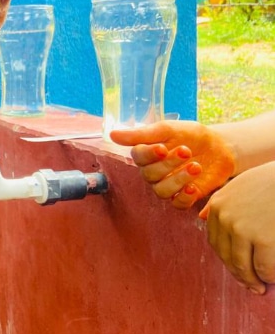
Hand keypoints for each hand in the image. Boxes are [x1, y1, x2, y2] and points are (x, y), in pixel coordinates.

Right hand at [110, 120, 235, 209]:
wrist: (220, 146)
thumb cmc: (191, 135)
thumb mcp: (168, 129)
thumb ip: (141, 134)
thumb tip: (112, 135)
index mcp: (147, 154)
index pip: (138, 157)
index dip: (148, 155)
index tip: (162, 148)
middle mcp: (154, 172)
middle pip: (150, 175)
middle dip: (168, 164)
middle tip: (186, 150)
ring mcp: (169, 185)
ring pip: (162, 191)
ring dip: (178, 180)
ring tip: (196, 166)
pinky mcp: (184, 196)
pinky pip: (177, 204)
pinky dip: (185, 197)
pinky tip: (194, 187)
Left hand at [202, 161, 274, 293]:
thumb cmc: (272, 180)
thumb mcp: (240, 184)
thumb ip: (221, 201)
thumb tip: (201, 216)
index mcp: (218, 205)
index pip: (216, 241)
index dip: (227, 259)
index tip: (238, 269)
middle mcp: (224, 217)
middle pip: (226, 256)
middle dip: (239, 274)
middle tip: (251, 286)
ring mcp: (242, 229)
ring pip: (243, 265)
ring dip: (252, 280)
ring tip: (261, 287)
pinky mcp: (263, 239)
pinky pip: (264, 267)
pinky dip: (269, 277)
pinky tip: (272, 279)